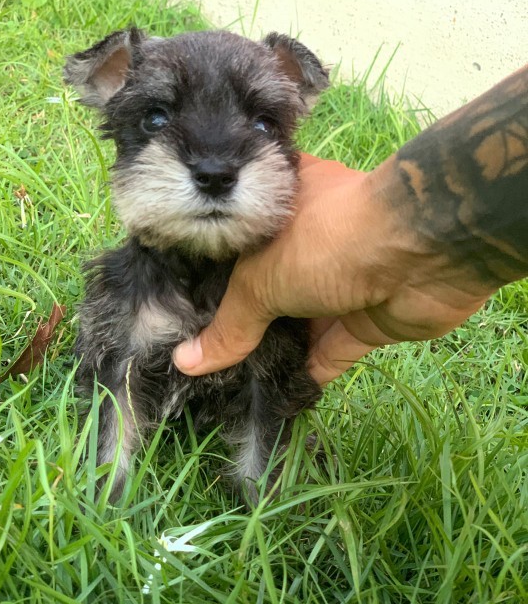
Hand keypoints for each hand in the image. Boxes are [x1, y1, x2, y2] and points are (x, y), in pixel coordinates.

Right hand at [173, 153, 492, 383]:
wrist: (422, 253)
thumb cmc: (327, 240)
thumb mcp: (262, 278)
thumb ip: (228, 325)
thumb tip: (185, 362)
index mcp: (283, 205)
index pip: (237, 240)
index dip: (210, 273)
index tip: (181, 307)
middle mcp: (312, 238)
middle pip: (268, 284)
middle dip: (242, 319)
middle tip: (202, 355)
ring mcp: (343, 278)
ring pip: (300, 321)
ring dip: (273, 351)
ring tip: (230, 384)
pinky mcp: (368, 318)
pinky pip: (331, 350)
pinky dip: (307, 373)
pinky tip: (275, 398)